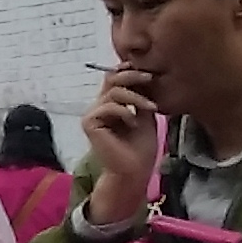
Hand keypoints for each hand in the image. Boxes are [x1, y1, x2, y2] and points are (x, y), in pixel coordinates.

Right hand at [81, 71, 160, 227]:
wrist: (134, 171)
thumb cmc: (140, 149)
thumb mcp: (145, 116)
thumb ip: (140, 97)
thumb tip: (145, 75)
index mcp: (110, 104)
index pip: (114, 78)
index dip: (128, 71)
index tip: (149, 72)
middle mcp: (98, 106)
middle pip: (111, 78)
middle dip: (132, 76)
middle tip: (150, 78)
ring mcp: (92, 114)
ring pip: (113, 92)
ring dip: (135, 97)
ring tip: (151, 108)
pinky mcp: (89, 123)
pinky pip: (108, 106)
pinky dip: (125, 112)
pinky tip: (134, 123)